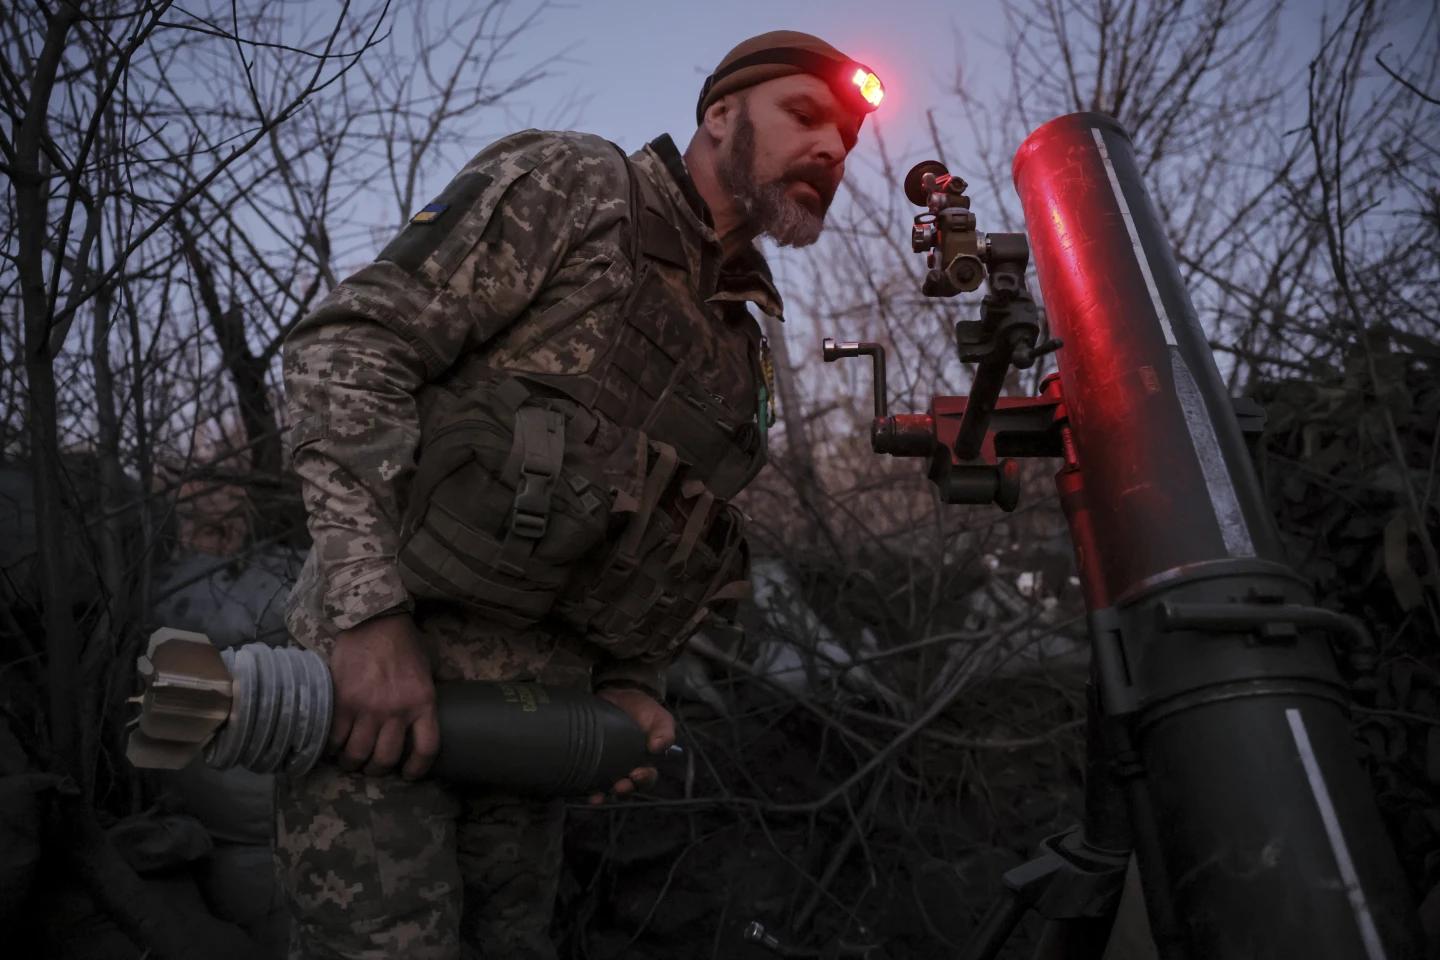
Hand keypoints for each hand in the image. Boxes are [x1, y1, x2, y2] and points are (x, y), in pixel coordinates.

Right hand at [326, 612, 439, 779]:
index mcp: (423, 702)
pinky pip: (335, 738)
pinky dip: (333, 748)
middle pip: (386, 758)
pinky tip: (333, 745)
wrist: (374, 620)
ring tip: (350, 760)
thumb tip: (446, 697)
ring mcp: (368, 707)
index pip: (426, 749)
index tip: (408, 773)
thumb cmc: (404, 643)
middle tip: (372, 765)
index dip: (417, 769)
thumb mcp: (430, 665)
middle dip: (378, 769)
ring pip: (358, 754)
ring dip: (353, 763)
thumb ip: (435, 687)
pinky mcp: (342, 701)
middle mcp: (397, 710)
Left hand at [587, 687, 674, 804]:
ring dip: (604, 794)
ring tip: (598, 796)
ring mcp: (609, 767)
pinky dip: (587, 787)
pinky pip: (590, 780)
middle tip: (619, 786)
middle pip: (628, 788)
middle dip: (624, 790)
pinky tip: (584, 790)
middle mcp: (628, 769)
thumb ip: (664, 732)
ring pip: (607, 788)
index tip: (637, 774)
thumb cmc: (644, 710)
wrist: (620, 695)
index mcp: (646, 762)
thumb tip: (658, 748)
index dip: (643, 779)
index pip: (648, 778)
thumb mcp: (659, 718)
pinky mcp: (593, 762)